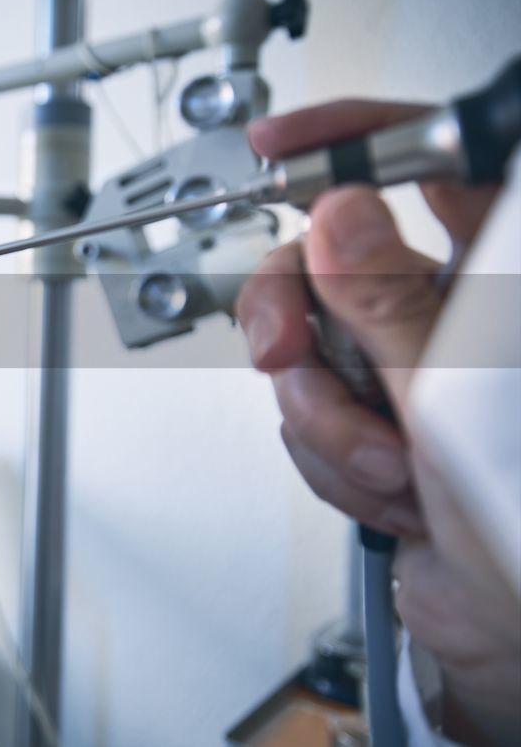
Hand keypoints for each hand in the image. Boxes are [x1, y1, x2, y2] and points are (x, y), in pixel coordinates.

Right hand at [238, 100, 516, 743]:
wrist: (509, 641)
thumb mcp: (456, 401)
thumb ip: (389, 302)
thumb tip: (340, 216)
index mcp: (499, 279)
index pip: (427, 162)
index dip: (350, 137)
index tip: (281, 142)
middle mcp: (451, 309)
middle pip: (325, 256)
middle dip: (293, 320)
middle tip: (283, 352)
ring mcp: (405, 365)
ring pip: (304, 343)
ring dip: (327, 420)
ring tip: (392, 468)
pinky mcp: (368, 415)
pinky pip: (301, 405)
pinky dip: (328, 455)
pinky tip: (387, 490)